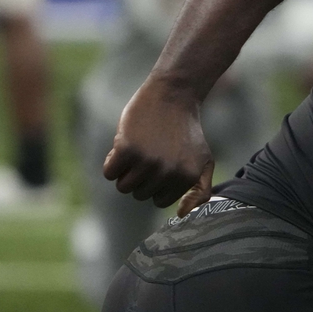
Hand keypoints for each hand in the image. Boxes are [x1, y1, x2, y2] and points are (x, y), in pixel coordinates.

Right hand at [103, 76, 214, 216]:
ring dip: (127, 170)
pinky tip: (126, 144)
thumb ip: (200, 190)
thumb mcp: (203, 160)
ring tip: (141, 148)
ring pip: (123, 187)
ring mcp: (148, 161)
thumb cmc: (186, 131)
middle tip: (153, 150)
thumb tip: (183, 215)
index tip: (163, 163)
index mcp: (188, 178)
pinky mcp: (127, 149)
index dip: (157, 183)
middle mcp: (169, 173)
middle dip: (141, 176)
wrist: (173, 96)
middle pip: (139, 194)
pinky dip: (112, 161)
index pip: (159, 201)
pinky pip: (109, 173)